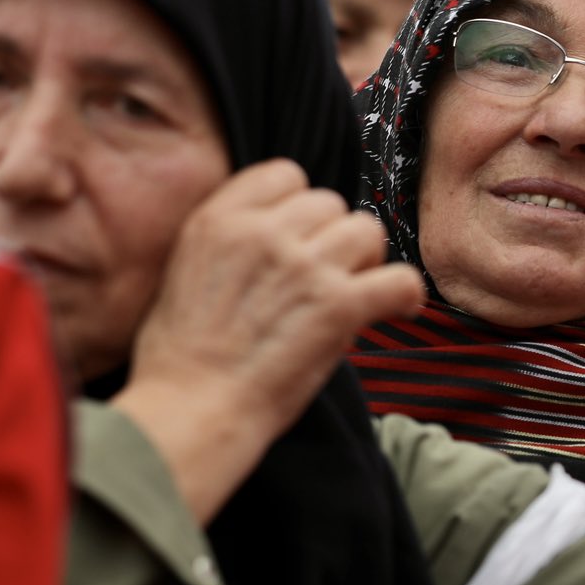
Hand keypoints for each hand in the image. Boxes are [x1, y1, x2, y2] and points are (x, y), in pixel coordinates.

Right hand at [118, 160, 423, 520]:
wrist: (190, 411)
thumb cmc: (180, 358)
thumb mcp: (186, 269)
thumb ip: (232, 239)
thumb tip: (281, 231)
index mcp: (220, 218)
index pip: (286, 174)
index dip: (300, 207)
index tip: (300, 238)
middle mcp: (264, 232)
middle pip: (330, 203)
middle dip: (332, 238)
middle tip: (324, 279)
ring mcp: (304, 266)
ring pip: (367, 231)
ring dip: (364, 262)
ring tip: (351, 295)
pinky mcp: (338, 306)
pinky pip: (401, 278)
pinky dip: (404, 295)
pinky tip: (396, 309)